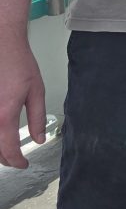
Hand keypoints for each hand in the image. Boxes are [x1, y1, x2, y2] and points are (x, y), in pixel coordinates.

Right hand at [0, 34, 45, 168]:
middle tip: (15, 159)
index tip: (23, 164)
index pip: (8, 149)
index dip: (16, 161)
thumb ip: (37, 118)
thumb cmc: (18, 63)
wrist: (2, 44)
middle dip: (4, 159)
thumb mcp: (36, 91)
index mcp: (4, 114)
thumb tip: (38, 138)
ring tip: (5, 151)